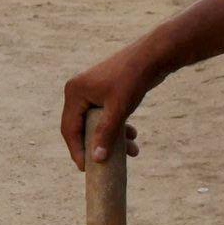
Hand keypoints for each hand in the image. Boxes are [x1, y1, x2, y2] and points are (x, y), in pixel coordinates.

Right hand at [59, 46, 156, 167]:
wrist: (154, 56)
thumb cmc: (133, 79)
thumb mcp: (118, 109)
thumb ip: (105, 134)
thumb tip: (97, 158)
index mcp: (75, 92)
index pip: (69, 128)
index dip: (77, 150)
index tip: (86, 168)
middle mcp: (79, 91)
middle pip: (82, 127)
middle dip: (98, 145)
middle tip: (105, 164)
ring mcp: (93, 91)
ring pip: (97, 123)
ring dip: (112, 138)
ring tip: (131, 151)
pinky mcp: (106, 91)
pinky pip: (106, 115)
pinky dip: (117, 127)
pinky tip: (133, 135)